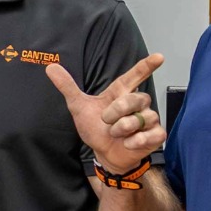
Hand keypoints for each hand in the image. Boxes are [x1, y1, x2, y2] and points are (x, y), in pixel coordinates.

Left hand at [46, 52, 167, 175]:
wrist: (104, 153)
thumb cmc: (95, 128)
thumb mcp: (79, 107)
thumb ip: (67, 86)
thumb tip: (51, 67)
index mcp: (121, 93)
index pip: (135, 75)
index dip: (147, 66)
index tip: (159, 57)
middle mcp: (138, 104)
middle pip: (135, 98)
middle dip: (117, 112)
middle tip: (107, 121)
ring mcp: (148, 119)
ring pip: (141, 118)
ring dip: (123, 129)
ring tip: (116, 134)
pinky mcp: (155, 135)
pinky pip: (151, 134)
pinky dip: (136, 140)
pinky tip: (128, 143)